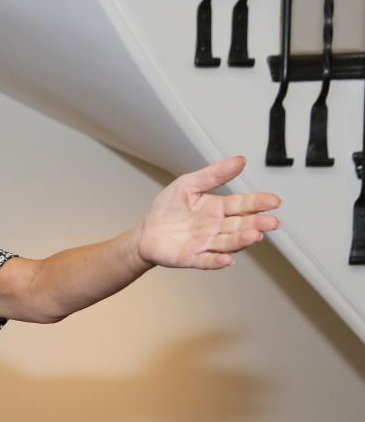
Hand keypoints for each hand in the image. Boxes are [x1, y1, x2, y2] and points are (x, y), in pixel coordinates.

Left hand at [137, 156, 280, 269]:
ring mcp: (206, 243)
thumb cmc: (168, 209)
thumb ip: (213, 174)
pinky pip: (207, 260)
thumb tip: (239, 160)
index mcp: (218, 208)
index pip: (243, 205)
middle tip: (272, 222)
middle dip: (258, 223)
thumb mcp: (188, 184)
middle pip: (242, 225)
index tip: (274, 201)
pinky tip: (228, 259)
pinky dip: (217, 261)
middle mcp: (216, 227)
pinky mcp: (192, 257)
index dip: (259, 203)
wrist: (146, 232)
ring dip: (242, 240)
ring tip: (255, 235)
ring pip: (229, 243)